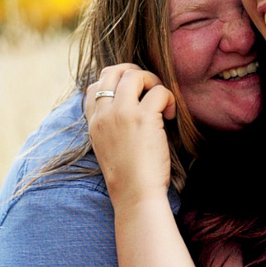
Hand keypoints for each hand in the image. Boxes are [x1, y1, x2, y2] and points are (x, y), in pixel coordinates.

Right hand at [85, 64, 176, 206]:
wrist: (134, 194)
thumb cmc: (127, 177)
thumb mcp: (106, 148)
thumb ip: (110, 126)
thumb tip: (128, 108)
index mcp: (94, 122)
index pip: (95, 85)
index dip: (116, 82)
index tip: (134, 94)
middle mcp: (104, 113)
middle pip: (113, 72)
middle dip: (135, 73)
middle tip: (151, 88)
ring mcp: (122, 113)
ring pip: (134, 75)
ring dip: (153, 81)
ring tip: (162, 101)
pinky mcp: (143, 117)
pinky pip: (159, 91)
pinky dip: (169, 98)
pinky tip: (171, 116)